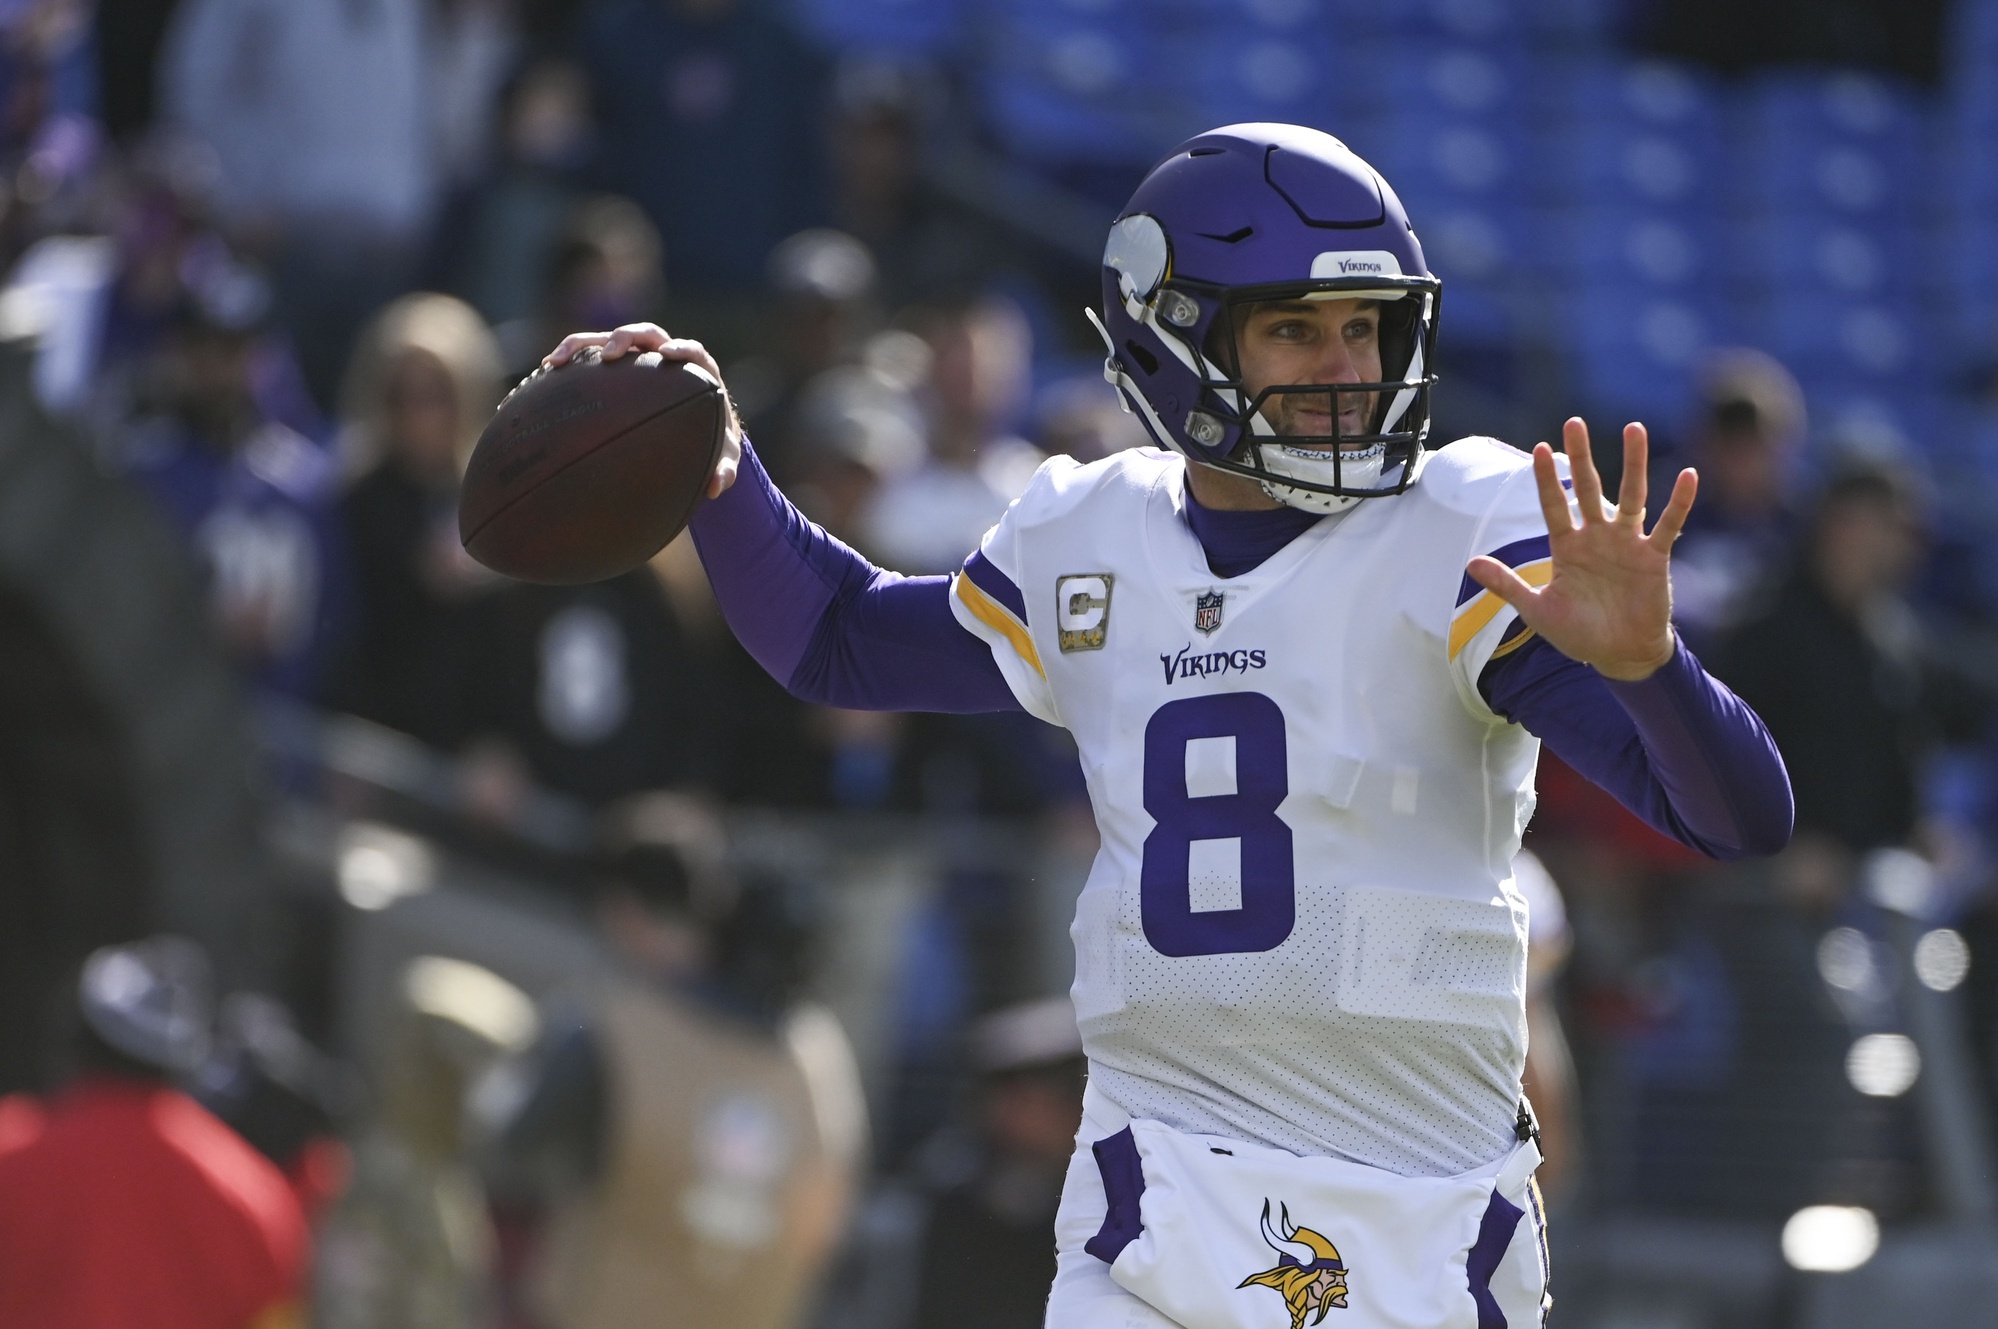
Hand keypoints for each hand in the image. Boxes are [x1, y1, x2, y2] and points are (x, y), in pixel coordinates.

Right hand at [543, 322, 743, 497]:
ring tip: (556, 362)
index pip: (692, 351)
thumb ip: (724, 470)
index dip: (681, 348)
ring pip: (607, 340)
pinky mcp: (614, 369)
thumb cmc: (711, 442)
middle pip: (645, 334)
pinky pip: (587, 360)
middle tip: (609, 355)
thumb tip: (716, 487)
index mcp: (697, 370)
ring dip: (581, 346)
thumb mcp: (721, 458)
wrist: (693, 434)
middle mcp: (664, 356)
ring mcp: (637, 360)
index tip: (668, 354)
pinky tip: (545, 375)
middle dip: (625, 338)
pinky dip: (568, 364)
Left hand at [1466, 418, 1696, 680]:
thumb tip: (1469, 563)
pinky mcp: (1654, 557)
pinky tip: (1689, 475)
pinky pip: (1668, 524)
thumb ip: (1507, 584)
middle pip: (1589, 488)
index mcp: (1567, 547)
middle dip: (1582, 456)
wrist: (1619, 656)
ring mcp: (1627, 544)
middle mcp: (1597, 537)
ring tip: (1634, 429)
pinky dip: (1680, 501)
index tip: (1541, 448)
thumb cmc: (1578, 633)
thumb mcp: (1538, 610)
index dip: (1548, 479)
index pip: (1554, 505)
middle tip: (1574, 422)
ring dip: (1634, 463)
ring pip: (1633, 495)